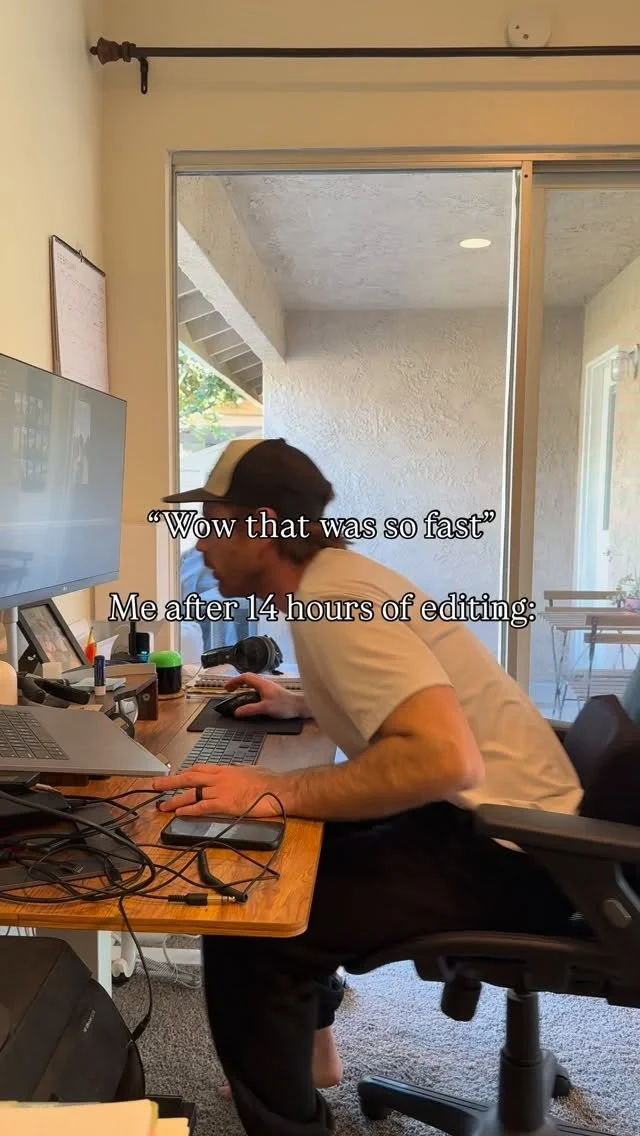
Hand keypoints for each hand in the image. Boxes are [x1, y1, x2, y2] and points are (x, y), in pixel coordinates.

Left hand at [153, 765, 280, 817]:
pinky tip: (179, 813)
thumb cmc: (268, 780)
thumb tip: (234, 772)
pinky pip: (202, 806)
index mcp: (225, 769)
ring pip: (192, 793)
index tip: (175, 776)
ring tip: (162, 805)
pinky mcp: (224, 804)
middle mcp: (219, 778)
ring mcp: (220, 790)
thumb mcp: (250, 769)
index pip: (199, 769)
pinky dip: (189, 809)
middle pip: (189, 777)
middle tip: (156, 785)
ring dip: (175, 799)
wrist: (278, 788)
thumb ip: (238, 771)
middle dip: (171, 781)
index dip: (185, 773)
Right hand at [224, 672, 299, 718]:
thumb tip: (236, 712)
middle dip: (237, 683)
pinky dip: (250, 691)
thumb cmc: (285, 705)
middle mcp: (265, 683)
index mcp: (262, 684)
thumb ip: (250, 710)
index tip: (226, 688)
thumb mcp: (265, 708)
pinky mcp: (273, 693)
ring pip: (253, 683)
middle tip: (230, 690)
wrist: (300, 707)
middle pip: (248, 678)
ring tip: (237, 694)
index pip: (245, 677)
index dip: (234, 681)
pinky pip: (257, 689)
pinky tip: (250, 699)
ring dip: (244, 686)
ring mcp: (269, 687)